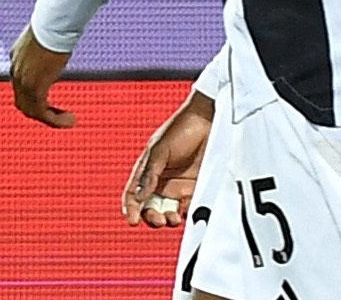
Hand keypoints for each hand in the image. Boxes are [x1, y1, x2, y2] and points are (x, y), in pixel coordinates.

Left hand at [9, 25, 75, 127]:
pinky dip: (55, 120)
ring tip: (68, 121)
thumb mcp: (50, 33)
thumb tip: (67, 30)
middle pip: (22, 100)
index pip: (21, 82)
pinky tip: (70, 120)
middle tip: (58, 114)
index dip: (35, 94)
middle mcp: (16, 71)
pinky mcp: (35, 88)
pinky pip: (41, 112)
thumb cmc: (56, 22)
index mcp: (17, 56)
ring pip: (30, 110)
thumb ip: (52, 39)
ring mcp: (23, 81)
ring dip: (48, 118)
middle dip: (39, 110)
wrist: (52, 24)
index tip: (52, 97)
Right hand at [123, 90, 215, 226]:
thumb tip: (138, 198)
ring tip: (172, 219)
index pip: (133, 195)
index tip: (133, 220)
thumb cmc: (181, 128)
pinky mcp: (196, 188)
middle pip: (150, 208)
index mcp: (147, 172)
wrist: (210, 119)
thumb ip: (149, 174)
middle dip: (152, 217)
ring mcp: (179, 186)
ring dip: (168, 219)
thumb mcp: (160, 149)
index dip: (131, 209)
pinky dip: (186, 214)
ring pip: (168, 211)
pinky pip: (188, 207)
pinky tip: (186, 213)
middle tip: (159, 220)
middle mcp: (161, 182)